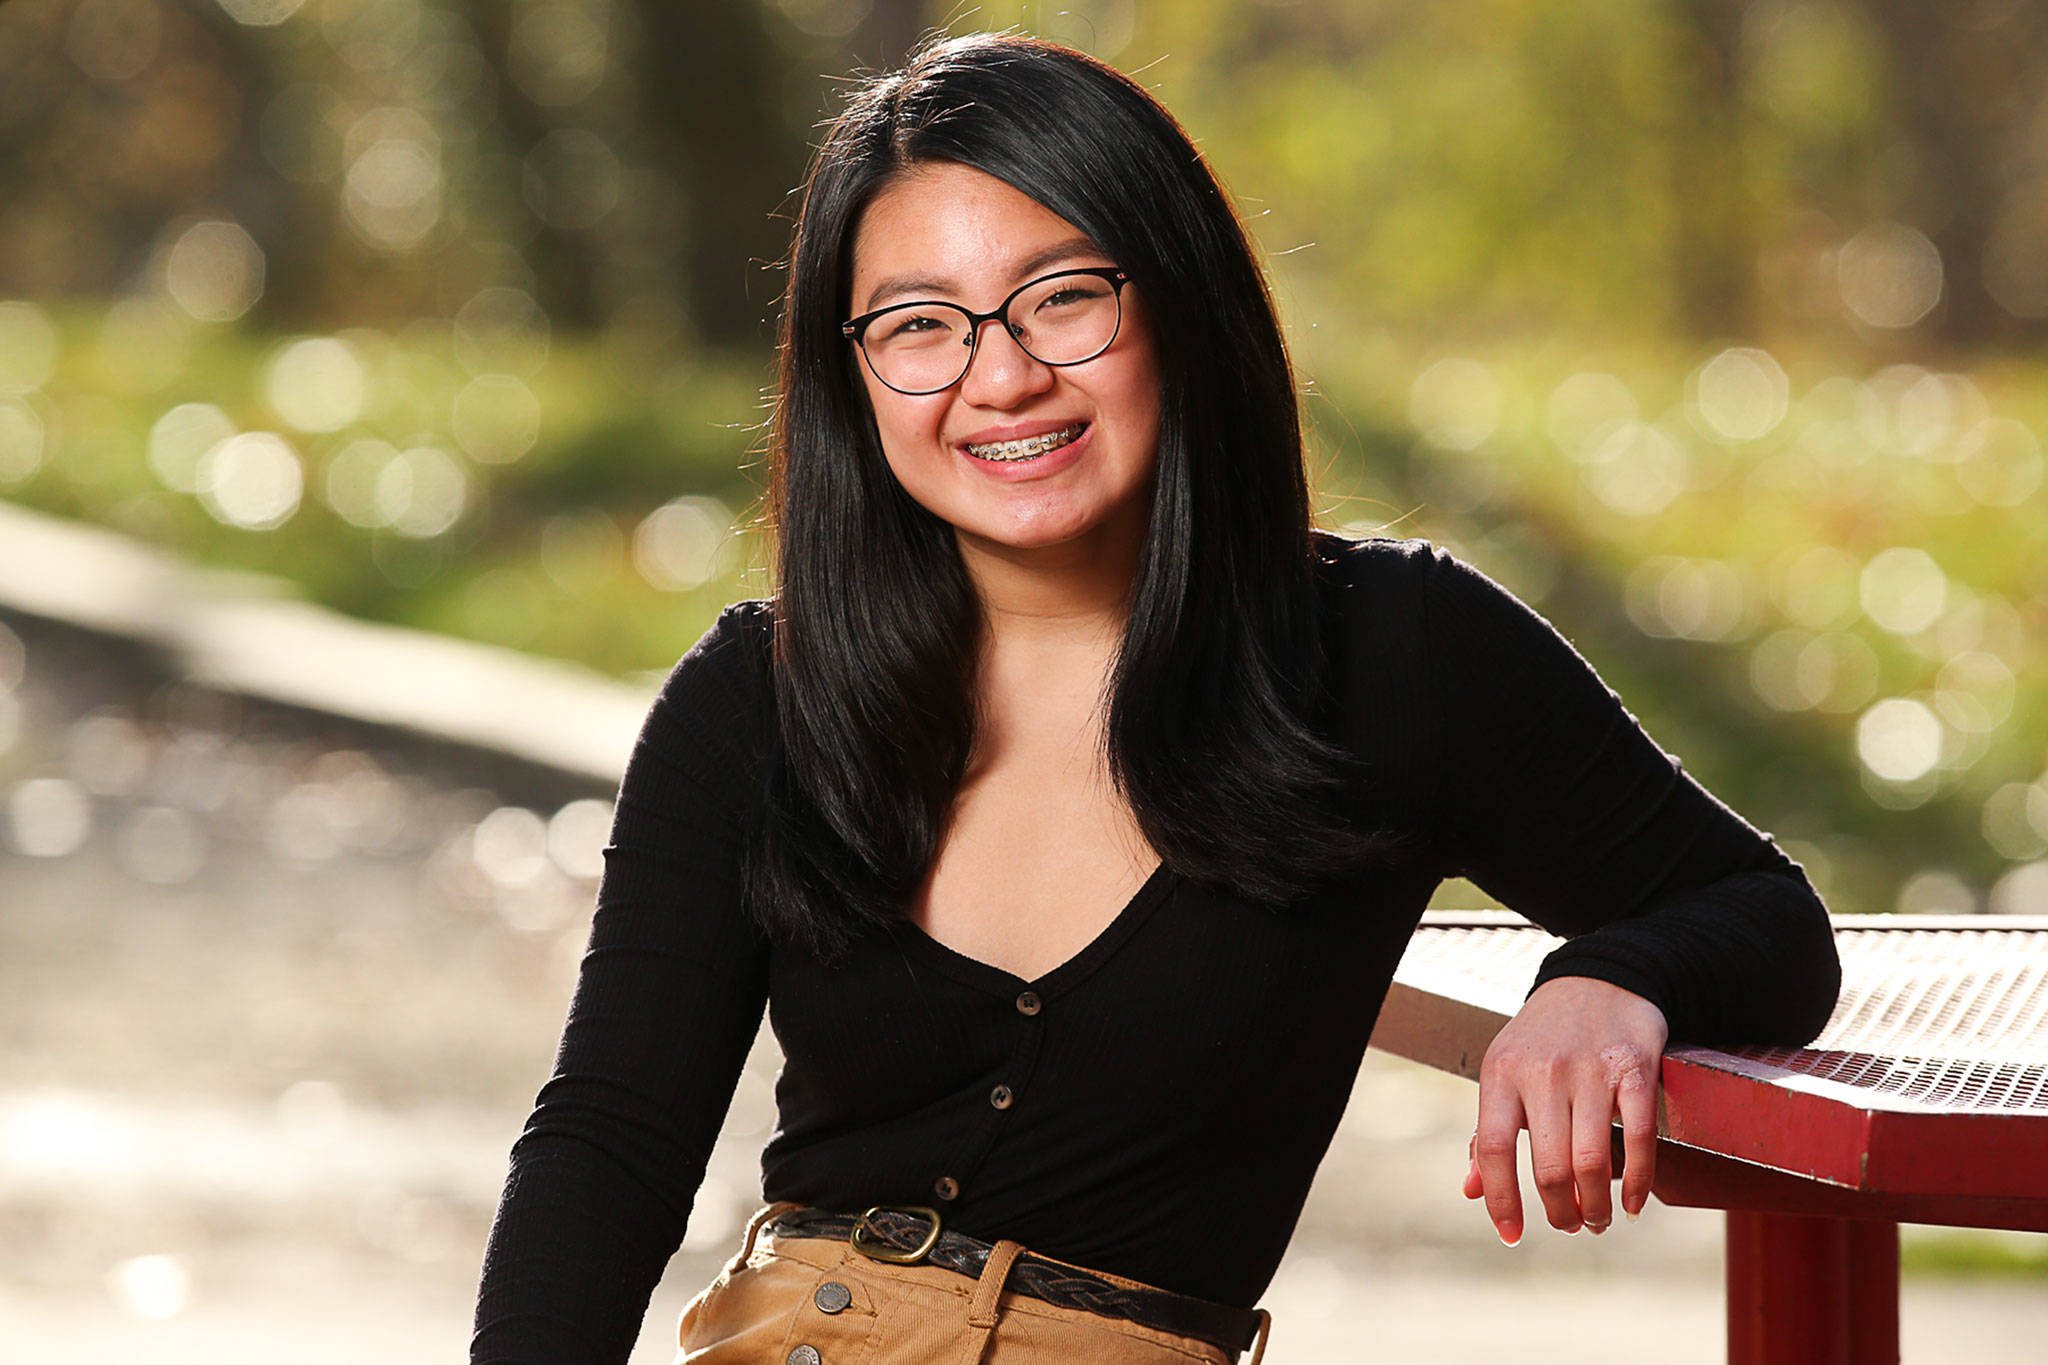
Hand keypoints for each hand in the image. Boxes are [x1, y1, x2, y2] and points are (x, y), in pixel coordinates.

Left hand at [1460, 976, 1666, 1244]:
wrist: (1599, 978)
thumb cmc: (1544, 1037)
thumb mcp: (1504, 1071)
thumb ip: (1489, 1131)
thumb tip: (1471, 1191)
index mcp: (1501, 1072)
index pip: (1494, 1149)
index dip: (1500, 1199)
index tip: (1512, 1235)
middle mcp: (1543, 1071)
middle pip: (1548, 1166)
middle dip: (1559, 1212)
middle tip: (1570, 1225)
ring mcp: (1591, 1070)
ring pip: (1591, 1161)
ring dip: (1596, 1206)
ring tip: (1597, 1219)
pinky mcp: (1635, 1069)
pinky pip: (1639, 1139)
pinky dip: (1636, 1182)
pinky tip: (1631, 1202)